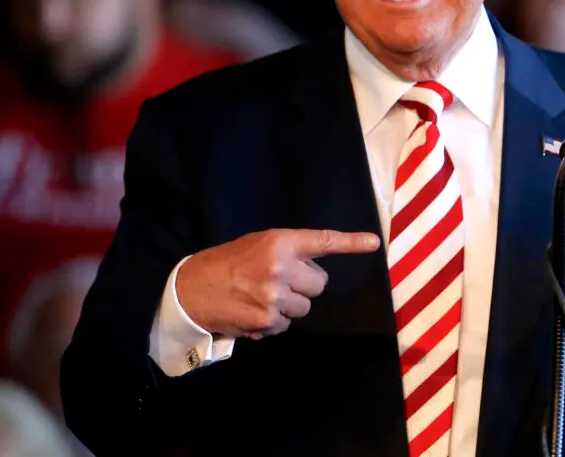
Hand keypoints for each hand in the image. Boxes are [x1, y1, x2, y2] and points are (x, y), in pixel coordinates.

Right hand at [176, 228, 379, 338]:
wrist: (190, 290)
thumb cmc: (228, 263)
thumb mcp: (258, 245)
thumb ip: (289, 252)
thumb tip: (317, 270)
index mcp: (280, 242)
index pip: (323, 241)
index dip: (351, 242)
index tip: (374, 243)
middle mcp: (280, 267)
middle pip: (319, 283)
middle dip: (304, 284)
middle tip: (279, 280)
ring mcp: (274, 296)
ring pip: (305, 306)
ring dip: (289, 305)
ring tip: (262, 296)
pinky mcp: (267, 321)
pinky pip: (287, 324)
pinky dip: (273, 321)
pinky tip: (253, 311)